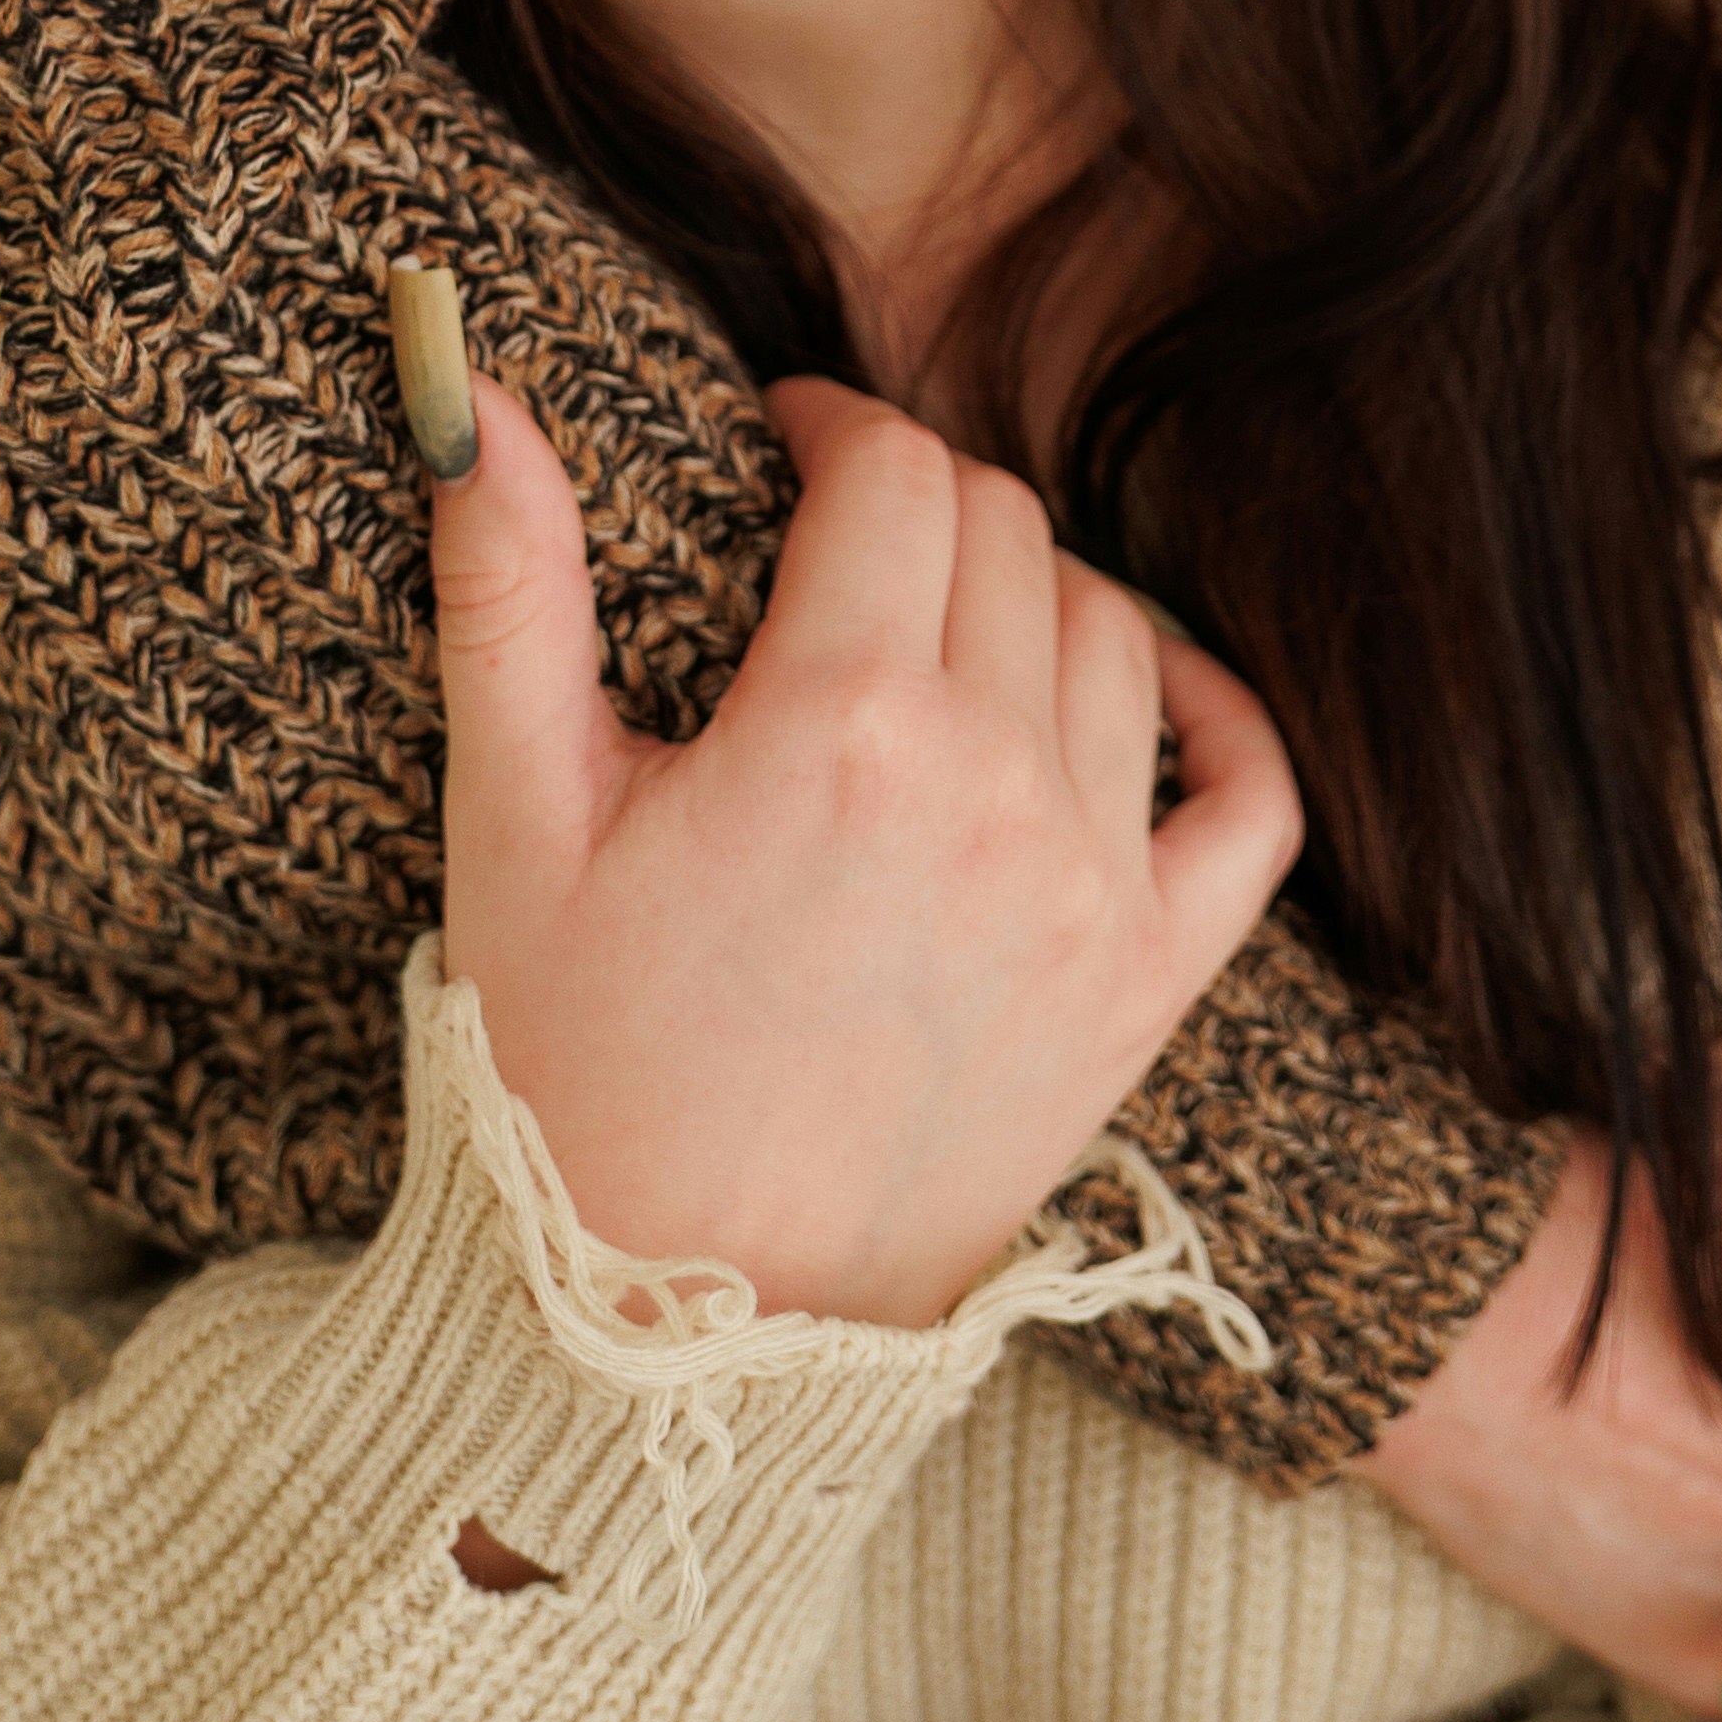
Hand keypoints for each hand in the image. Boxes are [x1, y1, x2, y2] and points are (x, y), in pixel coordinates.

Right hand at [429, 368, 1300, 1327]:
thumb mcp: (516, 817)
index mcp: (843, 725)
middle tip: (835, 542)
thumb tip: (470, 390)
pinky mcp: (1149, 983)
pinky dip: (1216, 718)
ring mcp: (1091, 888)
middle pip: (1004, 527)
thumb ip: (511, 586)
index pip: (892, 469)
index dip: (830, 426)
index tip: (779, 447)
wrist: (673, 1332)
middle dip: (915, 502)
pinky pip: (1250, 798)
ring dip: (1030, 592)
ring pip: (1111, 629)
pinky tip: (1150, 691)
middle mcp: (995, 786)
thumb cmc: (573, 1070)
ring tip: (935, 627)